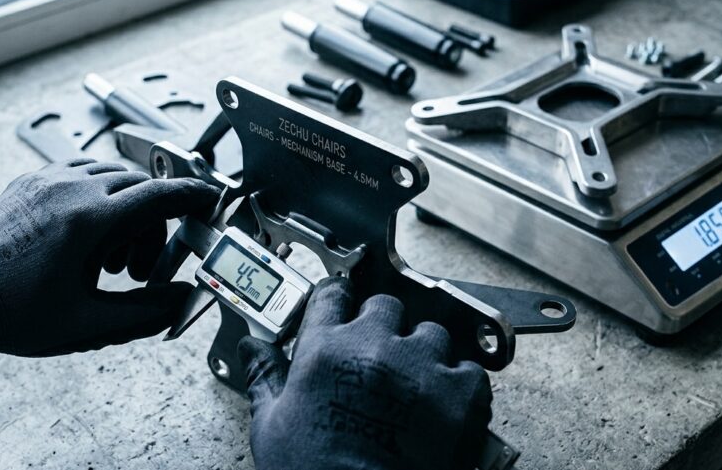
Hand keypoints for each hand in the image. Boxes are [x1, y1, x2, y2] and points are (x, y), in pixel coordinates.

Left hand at [0, 159, 218, 368]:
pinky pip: (83, 174)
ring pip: (113, 178)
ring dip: (126, 211)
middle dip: (153, 225)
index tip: (212, 200)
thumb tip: (184, 299)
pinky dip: (99, 198)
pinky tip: (85, 238)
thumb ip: (146, 312)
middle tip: (136, 271)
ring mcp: (48, 179)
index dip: (194, 197)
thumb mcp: (87, 324)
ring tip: (106, 260)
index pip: (160, 196)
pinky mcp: (31, 180)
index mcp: (89, 221)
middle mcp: (71, 189)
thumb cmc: (9, 312)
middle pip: (141, 189)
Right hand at [238, 277, 492, 469]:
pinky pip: (469, 370)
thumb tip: (252, 349)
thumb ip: (264, 377)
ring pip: (432, 333)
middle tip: (378, 359)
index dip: (339, 302)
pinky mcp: (460, 393)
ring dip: (424, 353)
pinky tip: (444, 407)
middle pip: (386, 307)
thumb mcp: (272, 426)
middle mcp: (374, 348)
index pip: (333, 295)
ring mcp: (420, 367)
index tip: (344, 309)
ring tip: (414, 385)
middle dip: (383, 327)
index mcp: (324, 350)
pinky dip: (460, 385)